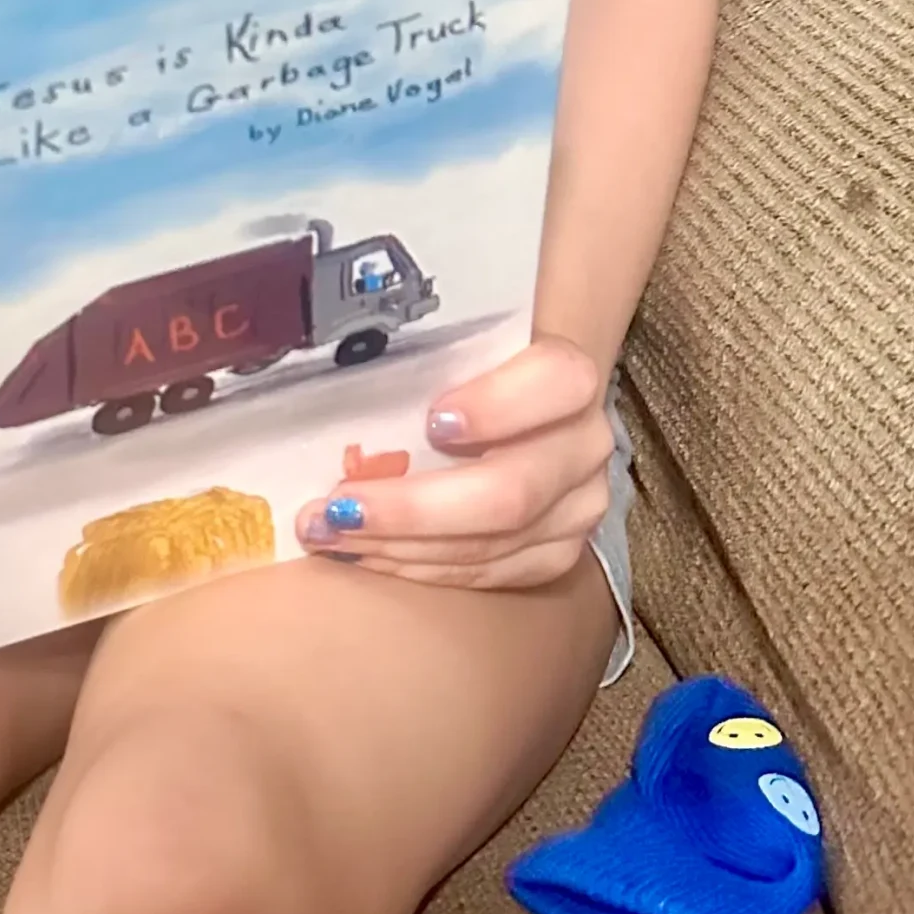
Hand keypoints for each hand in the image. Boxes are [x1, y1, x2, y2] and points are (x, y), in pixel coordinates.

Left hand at [295, 335, 613, 590]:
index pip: (556, 383)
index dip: (497, 406)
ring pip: (493, 544)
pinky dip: (420, 567)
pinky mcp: (556, 553)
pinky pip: (488, 574)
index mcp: (569, 377)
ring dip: (401, 546)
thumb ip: (423, 346)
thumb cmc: (470, 359)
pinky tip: (365, 554)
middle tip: (337, 507)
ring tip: (328, 534)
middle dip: (413, 508)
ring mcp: (576, 508)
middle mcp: (584, 446)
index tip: (431, 420)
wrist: (524, 398)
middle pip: (511, 492)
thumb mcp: (455, 338)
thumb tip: (336, 360)